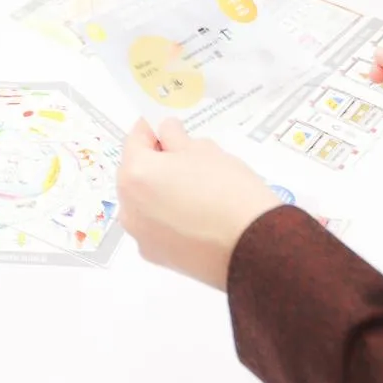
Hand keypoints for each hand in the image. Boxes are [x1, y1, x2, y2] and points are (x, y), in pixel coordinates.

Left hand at [116, 118, 280, 291]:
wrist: (254, 248)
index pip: (135, 141)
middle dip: (155, 162)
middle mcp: (128, 207)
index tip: (164, 125)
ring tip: (193, 188)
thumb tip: (166, 132)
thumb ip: (176, 137)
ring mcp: (141, 236)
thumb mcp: (204, 150)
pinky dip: (168, 217)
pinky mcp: (158, 257)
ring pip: (144, 203)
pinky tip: (194, 216)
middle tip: (183, 156)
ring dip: (159, 191)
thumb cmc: (227, 190)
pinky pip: (156, 227)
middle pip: (136, 174)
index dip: (151, 129)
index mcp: (135, 175)